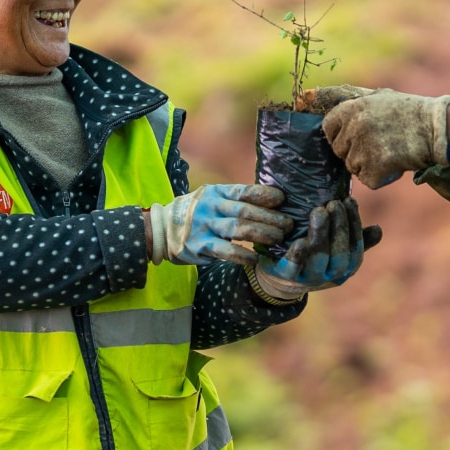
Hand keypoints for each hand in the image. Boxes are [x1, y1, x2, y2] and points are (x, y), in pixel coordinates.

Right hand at [149, 184, 292, 265]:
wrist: (161, 229)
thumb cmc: (195, 213)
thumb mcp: (211, 199)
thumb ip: (234, 200)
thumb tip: (269, 202)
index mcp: (216, 193)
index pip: (243, 191)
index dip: (264, 194)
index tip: (282, 200)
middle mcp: (210, 207)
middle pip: (245, 211)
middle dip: (270, 218)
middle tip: (288, 225)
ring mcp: (204, 226)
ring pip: (237, 229)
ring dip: (261, 234)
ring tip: (278, 239)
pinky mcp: (199, 245)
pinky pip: (225, 251)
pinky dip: (242, 255)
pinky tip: (255, 258)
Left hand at [252, 198, 381, 299]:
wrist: (281, 280)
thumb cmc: (313, 257)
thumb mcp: (336, 249)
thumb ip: (356, 240)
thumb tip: (378, 229)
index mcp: (345, 269)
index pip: (356, 248)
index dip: (355, 224)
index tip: (349, 201)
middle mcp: (330, 277)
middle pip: (340, 254)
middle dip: (339, 226)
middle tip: (334, 203)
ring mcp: (309, 278)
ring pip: (320, 258)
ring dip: (321, 233)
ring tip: (319, 211)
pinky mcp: (287, 277)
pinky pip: (293, 268)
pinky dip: (298, 255)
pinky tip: (300, 240)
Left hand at [311, 86, 449, 189]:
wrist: (438, 129)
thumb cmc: (410, 111)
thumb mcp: (380, 97)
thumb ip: (354, 101)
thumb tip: (323, 96)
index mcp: (352, 108)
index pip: (328, 128)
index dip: (339, 135)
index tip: (353, 138)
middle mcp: (354, 127)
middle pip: (340, 151)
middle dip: (354, 152)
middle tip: (377, 146)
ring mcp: (364, 148)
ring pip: (352, 167)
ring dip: (367, 166)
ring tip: (388, 153)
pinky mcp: (376, 167)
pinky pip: (368, 180)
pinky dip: (380, 178)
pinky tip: (394, 165)